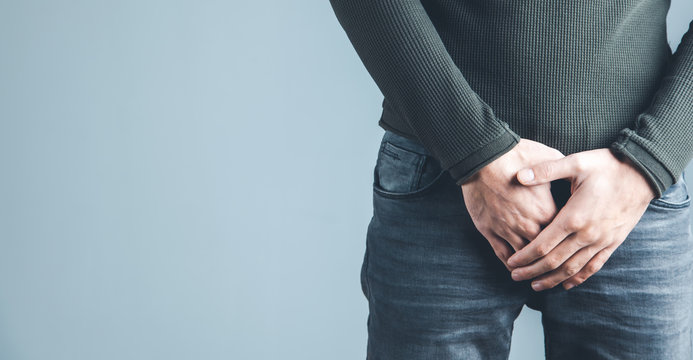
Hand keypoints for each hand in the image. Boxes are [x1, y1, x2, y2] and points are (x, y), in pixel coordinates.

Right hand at [460, 139, 564, 270]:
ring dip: (531, 267)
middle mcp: (529, 226)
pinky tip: (515, 268)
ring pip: (524, 258)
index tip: (572, 245)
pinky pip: (502, 254)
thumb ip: (562, 172)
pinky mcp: (490, 231)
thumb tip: (575, 171)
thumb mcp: (549, 158)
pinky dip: (510, 263)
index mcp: (547, 211)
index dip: (568, 241)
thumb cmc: (517, 155)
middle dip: (553, 261)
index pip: (563, 235)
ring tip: (537, 274)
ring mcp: (508, 230)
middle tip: (558, 268)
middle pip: (546, 252)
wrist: (484, 158)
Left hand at [506, 149, 656, 290]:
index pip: (543, 245)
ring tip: (535, 286)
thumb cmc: (607, 166)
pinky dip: (578, 278)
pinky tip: (566, 284)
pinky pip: (594, 266)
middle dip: (532, 271)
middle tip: (515, 277)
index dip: (525, 257)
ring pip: (573, 269)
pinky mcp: (613, 242)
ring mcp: (602, 241)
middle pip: (554, 261)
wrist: (643, 173)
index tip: (511, 263)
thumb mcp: (576, 162)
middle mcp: (587, 234)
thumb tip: (518, 175)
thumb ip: (546, 170)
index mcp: (574, 217)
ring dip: (552, 279)